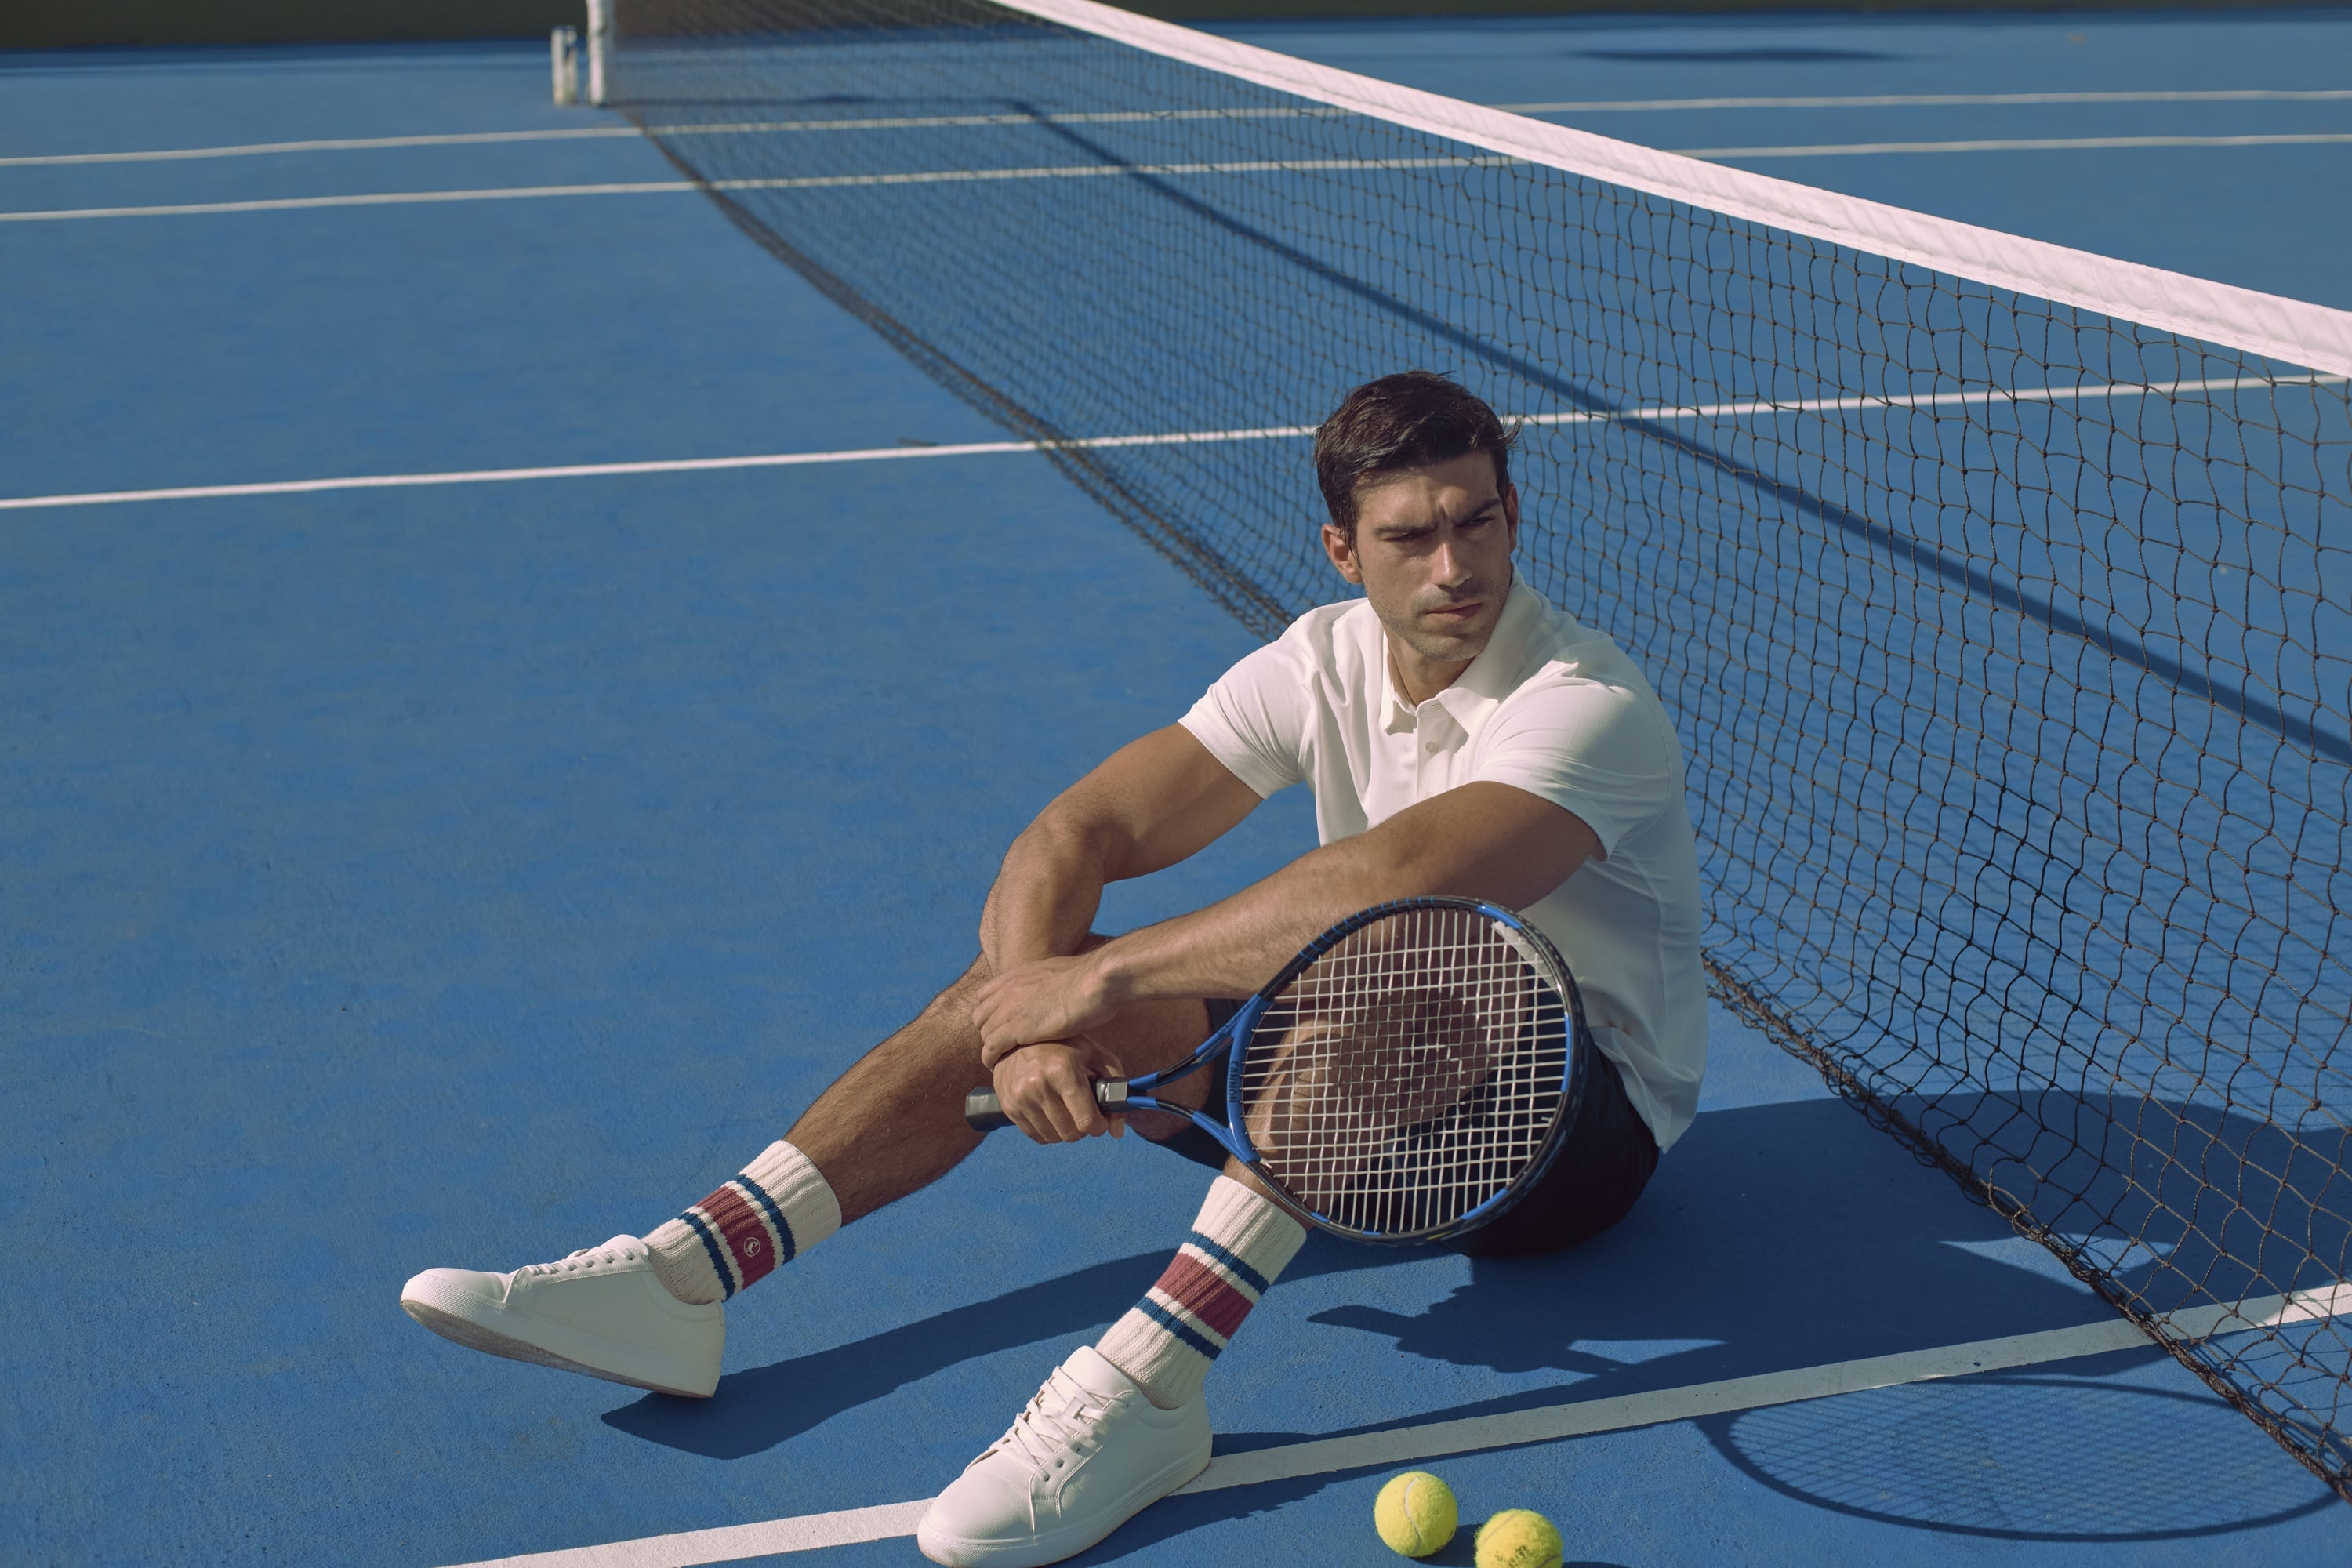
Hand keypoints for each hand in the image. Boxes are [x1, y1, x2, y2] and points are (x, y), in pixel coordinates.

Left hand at [972, 952, 1125, 1065]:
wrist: (1098, 980)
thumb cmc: (1092, 978)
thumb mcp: (1060, 973)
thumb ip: (1047, 983)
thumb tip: (1056, 990)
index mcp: (1017, 974)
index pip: (985, 995)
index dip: (990, 1013)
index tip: (1000, 1026)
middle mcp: (1008, 989)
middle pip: (980, 1016)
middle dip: (987, 1031)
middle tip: (1000, 1046)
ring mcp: (1011, 1008)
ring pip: (984, 1033)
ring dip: (989, 1048)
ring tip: (998, 1060)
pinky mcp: (1018, 1028)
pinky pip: (991, 1047)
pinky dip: (990, 1058)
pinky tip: (995, 1066)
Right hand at [991, 1036, 1128, 1143]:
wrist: (1018, 1038)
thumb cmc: (1065, 1045)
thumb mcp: (1095, 1054)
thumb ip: (1115, 1087)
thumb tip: (1118, 1131)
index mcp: (1063, 1070)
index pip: (1086, 1121)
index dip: (1099, 1125)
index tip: (1099, 1119)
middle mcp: (1038, 1084)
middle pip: (1071, 1134)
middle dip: (1082, 1128)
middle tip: (1082, 1111)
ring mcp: (1020, 1096)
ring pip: (1053, 1138)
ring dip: (1064, 1130)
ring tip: (1066, 1109)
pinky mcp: (1008, 1105)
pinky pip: (1036, 1136)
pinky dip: (1047, 1130)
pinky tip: (1050, 1111)